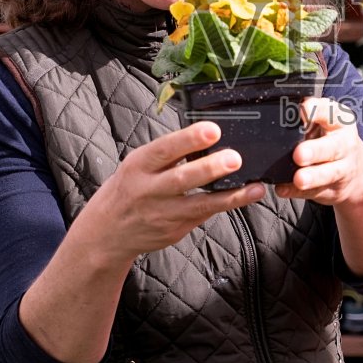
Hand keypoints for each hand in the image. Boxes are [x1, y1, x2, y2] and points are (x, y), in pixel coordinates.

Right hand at [82, 121, 263, 264]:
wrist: (107, 232)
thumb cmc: (129, 188)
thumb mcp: (138, 165)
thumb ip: (168, 154)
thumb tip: (207, 136)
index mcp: (138, 166)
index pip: (164, 149)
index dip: (188, 140)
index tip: (212, 130)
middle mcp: (149, 191)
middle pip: (182, 180)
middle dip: (210, 169)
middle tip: (235, 158)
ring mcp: (162, 214)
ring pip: (200, 205)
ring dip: (230, 196)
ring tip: (255, 187)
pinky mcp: (175, 231)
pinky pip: (203, 215)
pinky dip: (226, 205)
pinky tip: (247, 196)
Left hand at [275, 98, 362, 206]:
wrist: (356, 171)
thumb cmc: (332, 139)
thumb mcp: (326, 121)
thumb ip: (308, 117)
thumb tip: (281, 114)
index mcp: (340, 120)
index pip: (329, 112)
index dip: (315, 111)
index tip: (303, 110)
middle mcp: (345, 144)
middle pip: (332, 147)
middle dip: (315, 150)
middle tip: (299, 154)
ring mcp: (342, 168)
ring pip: (329, 173)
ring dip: (313, 176)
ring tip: (299, 179)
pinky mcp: (333, 189)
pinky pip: (315, 191)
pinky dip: (297, 192)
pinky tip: (284, 189)